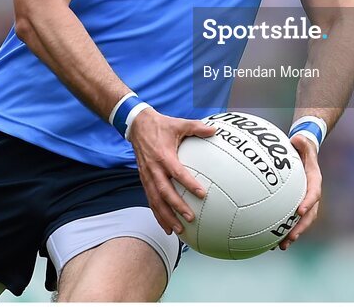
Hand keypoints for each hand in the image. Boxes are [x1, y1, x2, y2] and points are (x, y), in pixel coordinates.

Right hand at [127, 108, 215, 235]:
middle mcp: (154, 169)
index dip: (189, 184)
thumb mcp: (179, 123)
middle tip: (190, 218)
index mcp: (164, 156)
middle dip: (176, 207)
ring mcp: (147, 176)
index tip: (202, 194)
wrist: (137, 126)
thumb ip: (197, 127)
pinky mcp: (144, 180)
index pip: (177, 173)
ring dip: (166, 216)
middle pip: (164, 192)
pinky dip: (158, 214)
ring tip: (178, 230)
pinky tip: (167, 227)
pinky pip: (151, 200)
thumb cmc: (161, 125)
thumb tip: (215, 130)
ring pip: (155, 200)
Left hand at [279, 134, 321, 249]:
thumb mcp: (302, 142)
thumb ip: (302, 141)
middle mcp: (311, 194)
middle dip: (301, 228)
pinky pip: (290, 219)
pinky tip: (269, 240)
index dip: (308, 202)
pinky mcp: (294, 205)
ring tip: (280, 246)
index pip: (313, 193)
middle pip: (309, 215)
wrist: (304, 154)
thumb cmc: (301, 148)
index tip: (300, 211)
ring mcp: (304, 201)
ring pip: (300, 222)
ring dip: (292, 235)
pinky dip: (282, 230)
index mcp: (314, 180)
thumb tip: (297, 137)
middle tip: (291, 238)